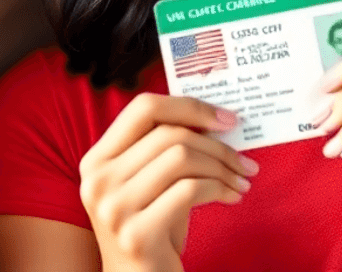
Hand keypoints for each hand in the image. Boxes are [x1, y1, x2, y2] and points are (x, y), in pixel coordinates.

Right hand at [78, 94, 256, 271]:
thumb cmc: (153, 230)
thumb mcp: (152, 183)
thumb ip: (168, 149)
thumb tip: (216, 119)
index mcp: (97, 159)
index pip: (143, 108)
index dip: (188, 106)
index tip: (225, 118)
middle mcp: (98, 181)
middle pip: (170, 134)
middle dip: (216, 143)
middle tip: (244, 158)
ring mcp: (113, 209)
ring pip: (182, 157)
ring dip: (222, 166)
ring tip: (241, 179)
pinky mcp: (136, 235)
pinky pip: (191, 190)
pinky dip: (220, 188)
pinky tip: (232, 196)